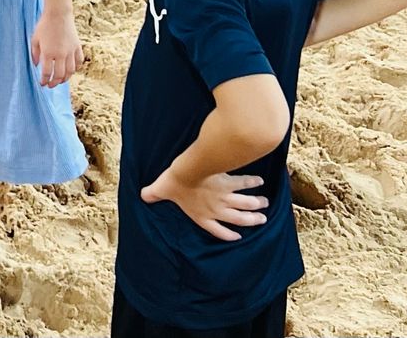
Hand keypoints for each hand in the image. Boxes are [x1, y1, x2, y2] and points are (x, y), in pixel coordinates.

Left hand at [30, 7, 83, 87]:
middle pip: (60, 75)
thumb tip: (36, 65)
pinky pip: (79, 62)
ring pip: (71, 71)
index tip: (42, 84)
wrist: (58, 14)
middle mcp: (61, 54)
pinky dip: (76, 68)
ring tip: (60, 81)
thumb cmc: (44, 26)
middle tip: (50, 85)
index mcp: (48, 53)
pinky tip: (71, 70)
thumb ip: (34, 54)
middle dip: (54, 83)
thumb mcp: (34, 39)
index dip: (44, 80)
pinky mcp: (78, 47)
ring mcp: (71, 51)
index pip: (47, 72)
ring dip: (65, 78)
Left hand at [141, 168, 267, 241]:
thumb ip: (152, 195)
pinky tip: (260, 181)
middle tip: (262, 219)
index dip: (228, 235)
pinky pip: (244, 183)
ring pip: (247, 204)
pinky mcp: (231, 183)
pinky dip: (253, 182)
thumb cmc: (175, 183)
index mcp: (203, 216)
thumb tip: (141, 196)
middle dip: (252, 220)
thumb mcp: (161, 190)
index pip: (218, 231)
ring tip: (265, 203)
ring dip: (257, 204)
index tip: (238, 236)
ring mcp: (226, 197)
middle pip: (240, 219)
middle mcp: (218, 209)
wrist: (189, 170)